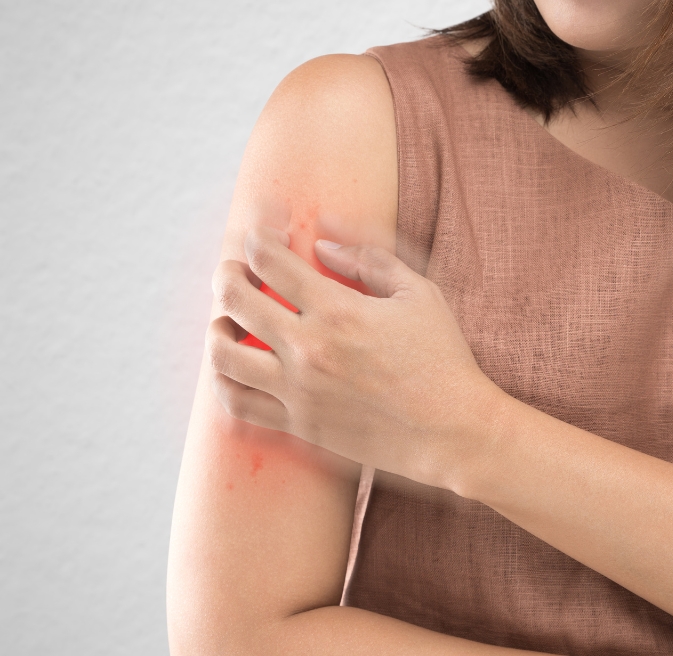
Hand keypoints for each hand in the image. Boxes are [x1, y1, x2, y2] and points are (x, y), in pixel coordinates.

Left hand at [206, 226, 500, 487]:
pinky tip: (236, 370)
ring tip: (227, 322)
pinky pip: (237, 405)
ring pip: (223, 355)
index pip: (270, 260)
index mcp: (337, 310)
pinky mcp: (299, 426)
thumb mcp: (419, 294)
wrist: (452, 431)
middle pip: (234, 299)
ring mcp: (298, 391)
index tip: (264, 233)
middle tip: (235, 270)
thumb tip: (322, 246)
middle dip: (227, 273)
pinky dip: (225, 383)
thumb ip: (370, 260)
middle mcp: (308, 349)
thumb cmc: (443, 359)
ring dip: (218, 329)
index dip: (259, 236)